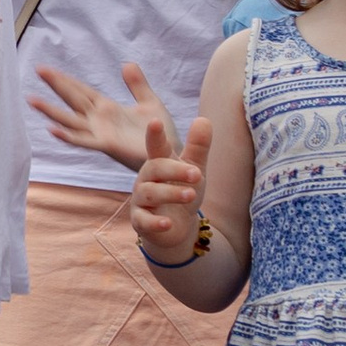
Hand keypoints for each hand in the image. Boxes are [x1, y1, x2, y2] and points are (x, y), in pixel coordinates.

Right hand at [31, 59, 171, 173]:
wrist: (173, 155)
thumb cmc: (161, 134)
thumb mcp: (150, 102)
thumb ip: (137, 84)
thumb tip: (127, 63)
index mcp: (107, 108)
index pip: (81, 90)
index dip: (65, 79)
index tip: (46, 69)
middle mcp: (99, 120)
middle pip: (72, 99)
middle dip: (56, 85)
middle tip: (37, 69)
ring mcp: (100, 133)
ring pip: (70, 120)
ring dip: (51, 111)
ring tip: (32, 100)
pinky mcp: (108, 146)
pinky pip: (84, 140)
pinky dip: (67, 136)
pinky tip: (52, 129)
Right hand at [130, 112, 212, 262]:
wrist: (174, 227)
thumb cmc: (181, 191)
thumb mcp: (193, 169)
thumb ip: (198, 147)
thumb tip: (204, 119)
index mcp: (159, 163)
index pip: (156, 146)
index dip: (155, 135)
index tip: (156, 121)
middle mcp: (147, 179)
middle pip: (155, 169)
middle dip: (175, 170)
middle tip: (197, 173)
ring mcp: (142, 200)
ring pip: (150, 193)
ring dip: (171, 193)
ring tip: (191, 195)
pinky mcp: (141, 221)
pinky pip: (143, 220)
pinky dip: (155, 222)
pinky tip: (168, 223)